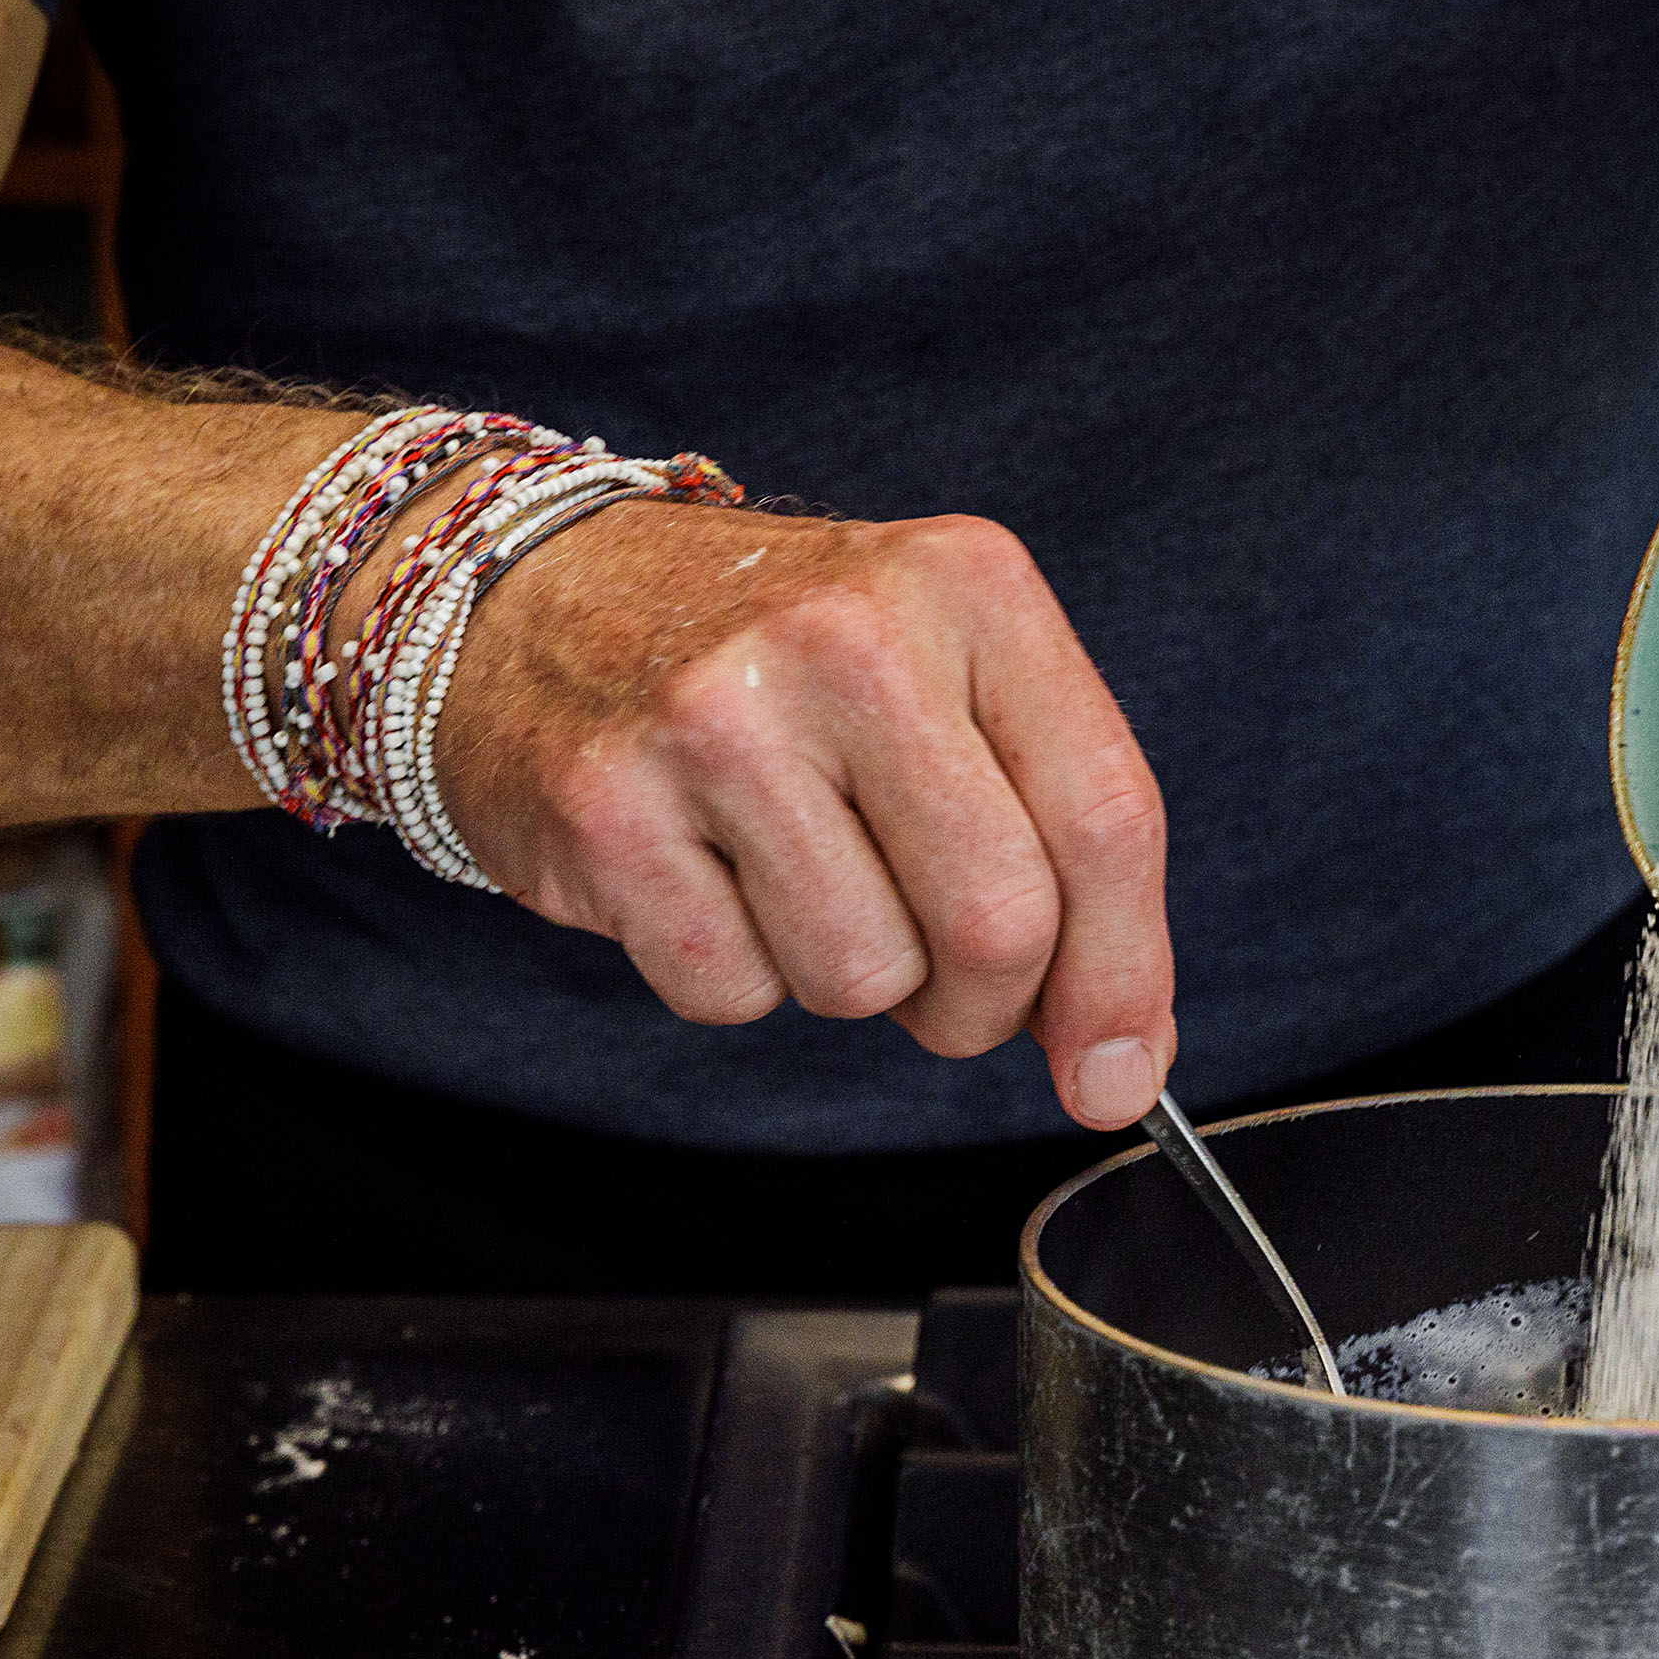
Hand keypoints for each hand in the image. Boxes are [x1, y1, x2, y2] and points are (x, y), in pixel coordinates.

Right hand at [432, 504, 1174, 1130]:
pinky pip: (736, 992)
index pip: (1106, 819)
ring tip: (800, 877)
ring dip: (852, 978)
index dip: (1126, 977)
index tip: (1117, 1072)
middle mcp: (848, 636)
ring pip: (865, 979)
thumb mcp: (947, 684)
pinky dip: (739, 973)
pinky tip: (707, 875)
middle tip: (942, 979)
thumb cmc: (781, 667)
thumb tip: (1121, 1060)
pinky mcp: (608, 809)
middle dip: (984, 1004)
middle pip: (998, 924)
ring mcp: (716, 719)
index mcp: (967, 586)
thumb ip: (1057, 847)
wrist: (532, 596)